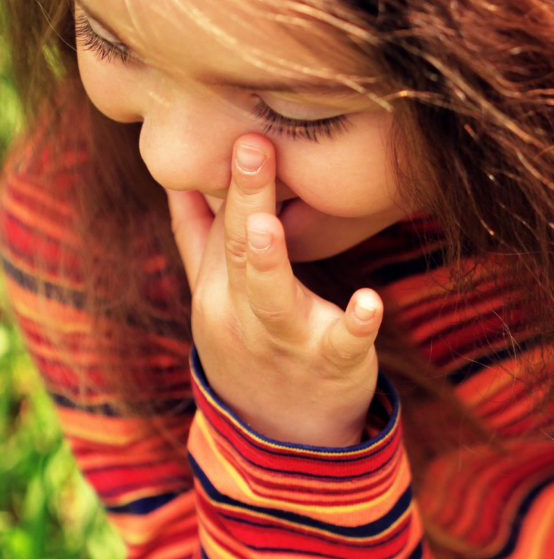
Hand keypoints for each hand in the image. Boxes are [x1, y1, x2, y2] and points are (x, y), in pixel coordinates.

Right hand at [166, 134, 381, 447]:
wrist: (280, 434)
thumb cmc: (251, 346)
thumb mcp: (215, 296)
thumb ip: (198, 238)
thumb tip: (178, 180)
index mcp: (219, 290)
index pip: (221, 226)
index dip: (230, 180)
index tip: (238, 125)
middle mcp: (243, 313)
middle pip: (241, 250)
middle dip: (246, 198)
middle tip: (252, 143)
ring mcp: (286, 340)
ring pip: (272, 297)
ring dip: (269, 260)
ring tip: (266, 223)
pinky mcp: (331, 363)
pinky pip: (342, 344)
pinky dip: (355, 323)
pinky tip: (370, 301)